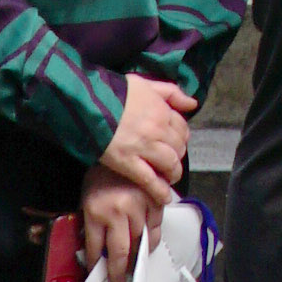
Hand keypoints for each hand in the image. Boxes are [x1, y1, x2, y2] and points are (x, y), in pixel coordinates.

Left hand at [74, 175, 150, 281]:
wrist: (118, 142)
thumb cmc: (100, 171)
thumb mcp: (86, 196)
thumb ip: (90, 222)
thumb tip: (95, 247)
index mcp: (95, 212)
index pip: (94, 249)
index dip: (95, 267)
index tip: (96, 277)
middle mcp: (117, 212)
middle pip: (119, 253)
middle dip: (118, 274)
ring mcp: (138, 206)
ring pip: (140, 242)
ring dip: (137, 259)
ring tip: (134, 269)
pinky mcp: (154, 199)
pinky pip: (156, 226)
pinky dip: (153, 239)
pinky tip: (148, 245)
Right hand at [94, 72, 191, 232]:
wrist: (88, 103)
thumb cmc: (115, 92)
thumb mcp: (145, 84)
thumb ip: (171, 93)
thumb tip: (192, 104)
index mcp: (162, 110)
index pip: (183, 128)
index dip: (181, 138)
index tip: (175, 144)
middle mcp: (158, 130)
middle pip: (178, 148)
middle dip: (177, 156)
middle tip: (170, 161)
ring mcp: (144, 148)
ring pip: (169, 165)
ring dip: (173, 173)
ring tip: (169, 178)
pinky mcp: (128, 163)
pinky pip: (150, 180)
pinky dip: (159, 191)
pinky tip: (164, 197)